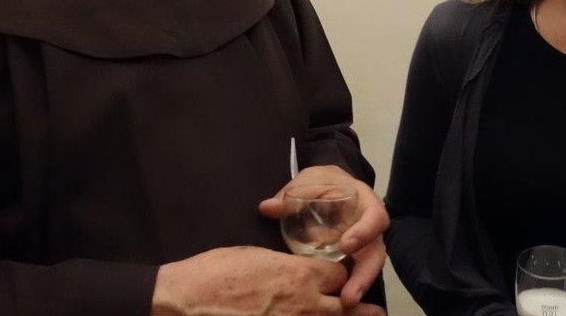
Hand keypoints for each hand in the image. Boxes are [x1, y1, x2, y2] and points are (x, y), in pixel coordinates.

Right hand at [151, 245, 384, 315]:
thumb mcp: (258, 256)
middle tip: (375, 311)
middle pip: (343, 305)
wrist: (190, 298)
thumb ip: (286, 264)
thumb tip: (295, 272)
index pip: (338, 275)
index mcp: (300, 276)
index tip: (340, 276)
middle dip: (354, 304)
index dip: (340, 275)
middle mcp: (303, 305)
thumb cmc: (219, 271)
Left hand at [259, 165, 388, 307]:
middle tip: (349, 296)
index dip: (364, 232)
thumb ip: (292, 193)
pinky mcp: (353, 257)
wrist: (328, 186)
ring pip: (368, 267)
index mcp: (365, 202)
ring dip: (358, 286)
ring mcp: (363, 244)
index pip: (375, 217)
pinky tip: (337, 301)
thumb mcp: (309, 181)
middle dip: (365, 274)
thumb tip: (267, 207)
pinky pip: (354, 272)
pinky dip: (348, 286)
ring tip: (345, 303)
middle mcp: (369, 226)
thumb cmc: (323, 182)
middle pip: (376, 251)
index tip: (345, 246)